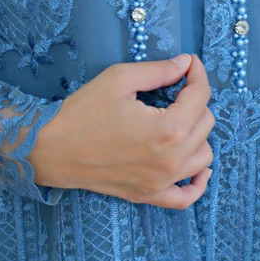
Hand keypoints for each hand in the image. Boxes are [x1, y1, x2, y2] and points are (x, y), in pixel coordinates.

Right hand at [28, 53, 213, 208]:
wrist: (53, 148)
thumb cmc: (84, 110)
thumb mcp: (120, 78)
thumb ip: (159, 70)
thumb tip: (185, 64)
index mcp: (167, 129)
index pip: (200, 97)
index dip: (197, 74)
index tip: (189, 63)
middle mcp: (171, 160)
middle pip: (206, 123)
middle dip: (195, 99)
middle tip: (175, 87)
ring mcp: (161, 183)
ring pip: (203, 156)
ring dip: (197, 132)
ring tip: (178, 117)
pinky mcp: (149, 195)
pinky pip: (186, 197)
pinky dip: (197, 182)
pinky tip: (196, 166)